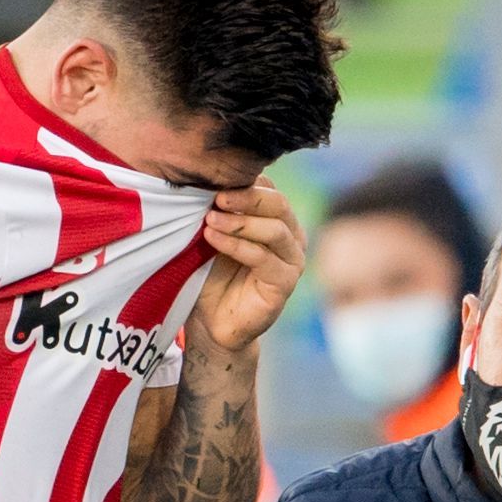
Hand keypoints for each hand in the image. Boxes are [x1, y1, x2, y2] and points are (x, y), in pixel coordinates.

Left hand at [190, 181, 304, 353]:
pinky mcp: (286, 283)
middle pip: (278, 204)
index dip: (243, 182)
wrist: (211, 321)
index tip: (212, 181)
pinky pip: (263, 257)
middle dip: (246, 197)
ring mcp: (293, 260)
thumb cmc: (211, 274)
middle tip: (217, 197)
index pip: (268, 188)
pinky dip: (236, 245)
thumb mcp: (214, 234)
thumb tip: (208, 180)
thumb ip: (221, 210)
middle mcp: (292, 236)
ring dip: (240, 222)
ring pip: (275, 229)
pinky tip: (213, 239)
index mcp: (278, 218)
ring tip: (210, 220)